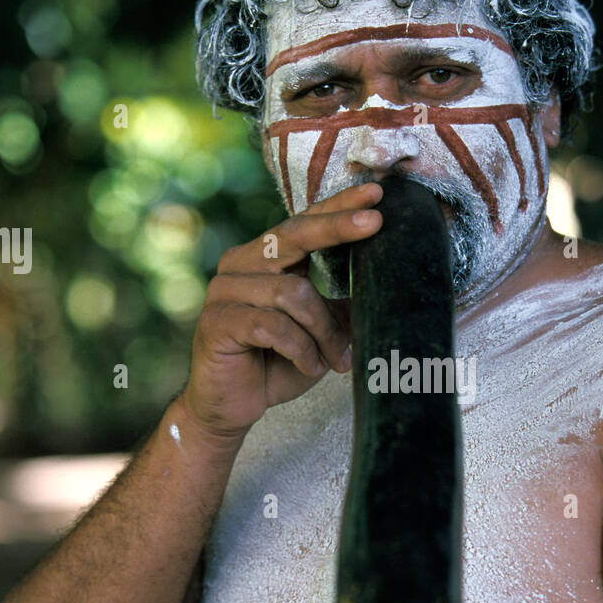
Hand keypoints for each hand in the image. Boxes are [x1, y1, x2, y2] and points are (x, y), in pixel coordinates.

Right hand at [180, 183, 383, 442]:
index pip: (304, 222)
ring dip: (325, 331)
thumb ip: (341, 307)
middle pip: (293, 235)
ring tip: (338, 360)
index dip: (338, 207)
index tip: (376, 194)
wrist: (231, 409)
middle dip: (338, 228)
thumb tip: (386, 282)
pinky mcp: (216, 322)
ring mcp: (224, 292)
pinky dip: (301, 348)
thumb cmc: (277, 364)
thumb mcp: (321, 333)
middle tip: (376, 222)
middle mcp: (240, 265)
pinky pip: (272, 326)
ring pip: (293, 293)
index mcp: (264, 259)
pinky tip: (310, 366)